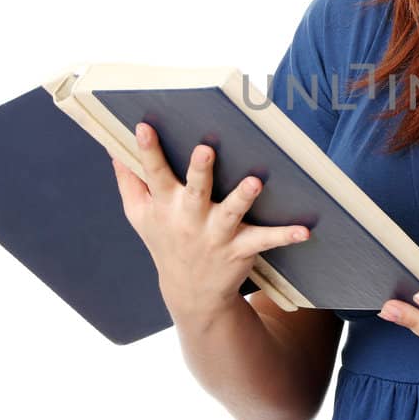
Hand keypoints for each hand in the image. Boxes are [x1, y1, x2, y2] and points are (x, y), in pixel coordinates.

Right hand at [110, 121, 309, 321]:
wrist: (190, 292)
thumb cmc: (165, 241)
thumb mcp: (140, 216)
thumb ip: (129, 182)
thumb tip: (113, 148)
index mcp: (166, 205)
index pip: (153, 173)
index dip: (147, 150)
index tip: (144, 126)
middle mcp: (190, 218)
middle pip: (195, 190)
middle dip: (199, 171)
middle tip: (205, 149)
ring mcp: (216, 234)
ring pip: (231, 212)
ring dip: (243, 198)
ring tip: (255, 181)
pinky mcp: (240, 248)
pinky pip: (264, 240)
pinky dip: (284, 235)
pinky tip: (304, 230)